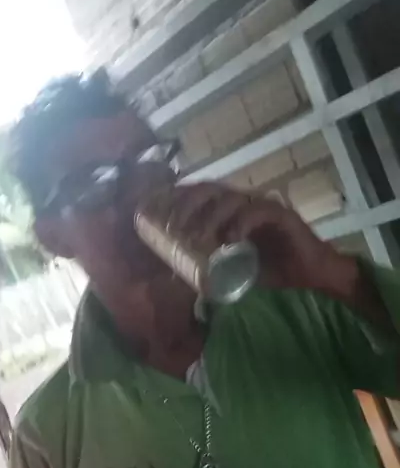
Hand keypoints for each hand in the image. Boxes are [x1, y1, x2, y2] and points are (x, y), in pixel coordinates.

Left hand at [166, 183, 357, 294]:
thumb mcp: (230, 271)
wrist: (311, 278)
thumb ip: (206, 267)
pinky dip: (241, 222)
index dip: (174, 201)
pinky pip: (258, 210)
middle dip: (185, 205)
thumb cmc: (272, 273)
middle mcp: (242, 203)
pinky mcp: (281, 215)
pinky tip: (231, 240)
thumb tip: (174, 278)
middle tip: (172, 228)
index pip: (196, 196)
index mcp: (228, 212)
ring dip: (209, 216)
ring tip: (197, 238)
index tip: (155, 218)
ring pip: (230, 198)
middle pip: (207, 189)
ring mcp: (261, 207)